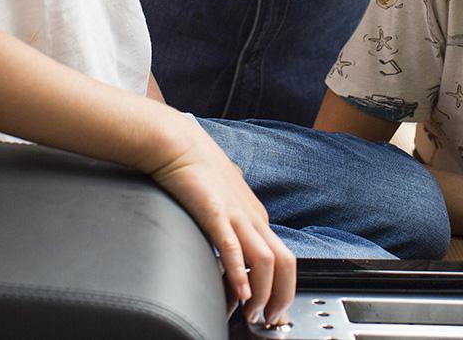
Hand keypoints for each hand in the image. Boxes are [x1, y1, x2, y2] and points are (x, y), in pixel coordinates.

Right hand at [149, 120, 296, 326]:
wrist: (178, 144)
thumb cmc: (196, 168)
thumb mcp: (223, 200)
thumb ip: (230, 220)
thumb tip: (229, 240)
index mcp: (256, 216)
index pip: (282, 258)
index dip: (282, 288)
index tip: (272, 309)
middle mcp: (253, 217)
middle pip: (285, 262)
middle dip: (282, 297)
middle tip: (270, 319)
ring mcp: (236, 215)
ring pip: (266, 260)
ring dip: (262, 293)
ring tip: (252, 314)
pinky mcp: (215, 213)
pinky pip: (233, 247)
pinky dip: (240, 274)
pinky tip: (239, 294)